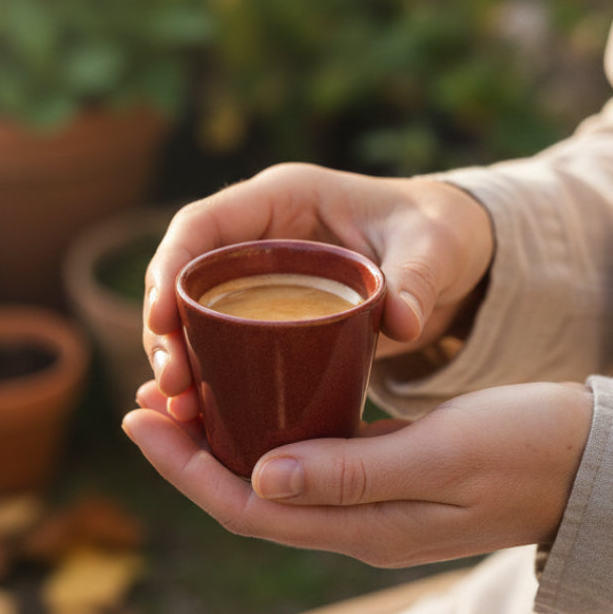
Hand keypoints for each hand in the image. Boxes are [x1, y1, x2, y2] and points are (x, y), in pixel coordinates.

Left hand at [122, 380, 592, 566]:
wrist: (595, 462)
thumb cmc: (531, 447)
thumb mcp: (445, 451)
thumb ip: (354, 472)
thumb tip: (259, 481)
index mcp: (366, 527)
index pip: (249, 510)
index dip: (186, 471)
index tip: (143, 420)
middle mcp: (359, 526)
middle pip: (248, 500)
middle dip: (189, 456)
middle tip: (147, 401)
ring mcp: (374, 508)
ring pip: (273, 483)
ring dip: (222, 446)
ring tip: (182, 399)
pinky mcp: (388, 480)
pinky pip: (308, 466)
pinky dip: (268, 436)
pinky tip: (255, 403)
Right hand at [143, 163, 493, 421]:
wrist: (452, 259)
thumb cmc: (438, 234)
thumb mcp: (435, 248)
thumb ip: (418, 279)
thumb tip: (402, 323)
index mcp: (282, 197)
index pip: (202, 224)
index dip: (169, 267)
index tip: (160, 319)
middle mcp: (258, 236)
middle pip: (185, 278)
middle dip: (166, 330)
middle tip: (173, 385)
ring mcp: (260, 277)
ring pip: (195, 316)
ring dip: (180, 360)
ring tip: (182, 409)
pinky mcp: (271, 316)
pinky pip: (224, 342)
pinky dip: (209, 376)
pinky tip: (200, 415)